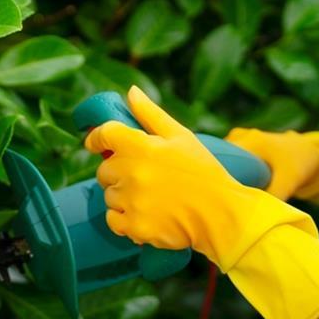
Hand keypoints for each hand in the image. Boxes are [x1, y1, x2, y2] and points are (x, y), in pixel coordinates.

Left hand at [84, 87, 318, 318]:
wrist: (221, 213)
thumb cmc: (203, 172)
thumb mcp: (181, 137)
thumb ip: (151, 114)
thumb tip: (131, 92)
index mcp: (142, 146)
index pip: (104, 134)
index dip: (97, 138)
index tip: (97, 143)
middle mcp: (132, 172)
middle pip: (104, 170)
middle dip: (118, 172)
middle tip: (144, 177)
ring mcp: (131, 201)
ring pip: (109, 196)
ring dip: (123, 197)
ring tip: (151, 198)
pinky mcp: (134, 227)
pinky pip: (113, 220)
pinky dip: (124, 220)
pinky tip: (144, 215)